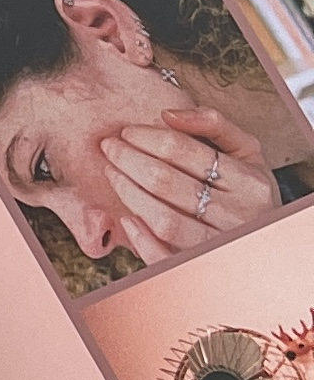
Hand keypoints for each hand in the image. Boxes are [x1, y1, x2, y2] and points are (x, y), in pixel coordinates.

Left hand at [98, 106, 282, 262]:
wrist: (269, 234)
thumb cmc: (248, 188)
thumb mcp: (245, 151)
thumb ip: (214, 125)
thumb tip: (168, 114)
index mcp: (248, 182)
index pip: (186, 152)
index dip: (150, 138)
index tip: (127, 132)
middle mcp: (237, 214)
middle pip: (168, 183)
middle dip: (130, 161)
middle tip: (109, 147)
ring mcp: (218, 243)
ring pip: (163, 219)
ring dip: (128, 193)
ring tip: (111, 173)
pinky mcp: (199, 265)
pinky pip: (164, 256)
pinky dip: (140, 238)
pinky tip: (125, 218)